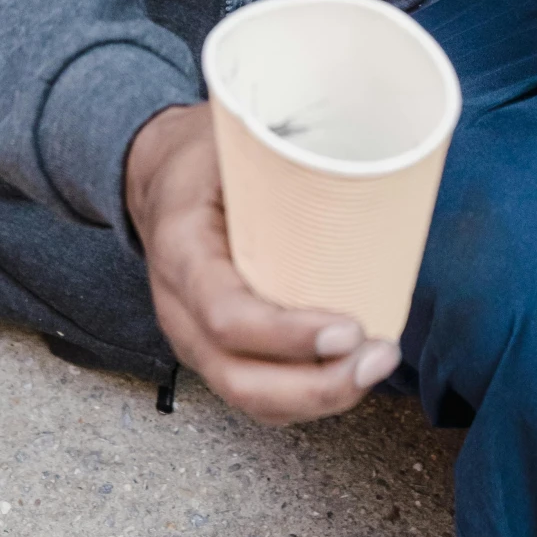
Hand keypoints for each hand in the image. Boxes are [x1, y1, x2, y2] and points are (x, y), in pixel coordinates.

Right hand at [123, 102, 400, 424]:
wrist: (159, 176)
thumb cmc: (203, 156)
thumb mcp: (230, 139)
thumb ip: (281, 153)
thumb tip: (367, 155)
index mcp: (179, 249)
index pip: (224, 315)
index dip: (286, 335)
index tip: (349, 328)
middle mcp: (178, 308)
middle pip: (238, 378)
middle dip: (316, 385)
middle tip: (377, 356)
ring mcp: (194, 337)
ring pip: (249, 397)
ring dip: (319, 397)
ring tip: (376, 365)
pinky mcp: (216, 349)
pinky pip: (257, 392)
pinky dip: (307, 396)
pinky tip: (350, 376)